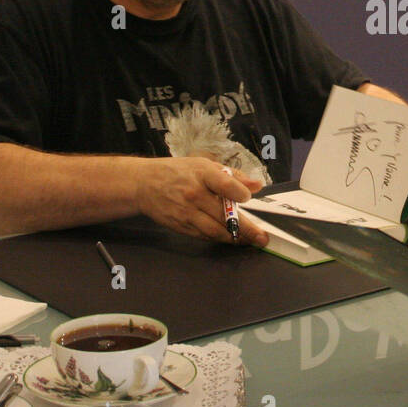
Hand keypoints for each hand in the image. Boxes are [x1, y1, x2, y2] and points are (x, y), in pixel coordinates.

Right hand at [135, 157, 268, 245]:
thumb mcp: (204, 165)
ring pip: (214, 230)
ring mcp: (186, 212)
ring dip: (235, 238)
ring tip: (251, 241)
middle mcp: (194, 194)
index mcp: (202, 174)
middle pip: (223, 214)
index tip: (248, 198)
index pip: (224, 184)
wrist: (145, 184)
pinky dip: (219, 238)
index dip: (239, 193)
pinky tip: (232, 238)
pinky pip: (204, 235)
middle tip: (262, 238)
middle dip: (246, 229)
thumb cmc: (178, 172)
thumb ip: (233, 176)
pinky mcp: (181, 226)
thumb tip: (257, 186)